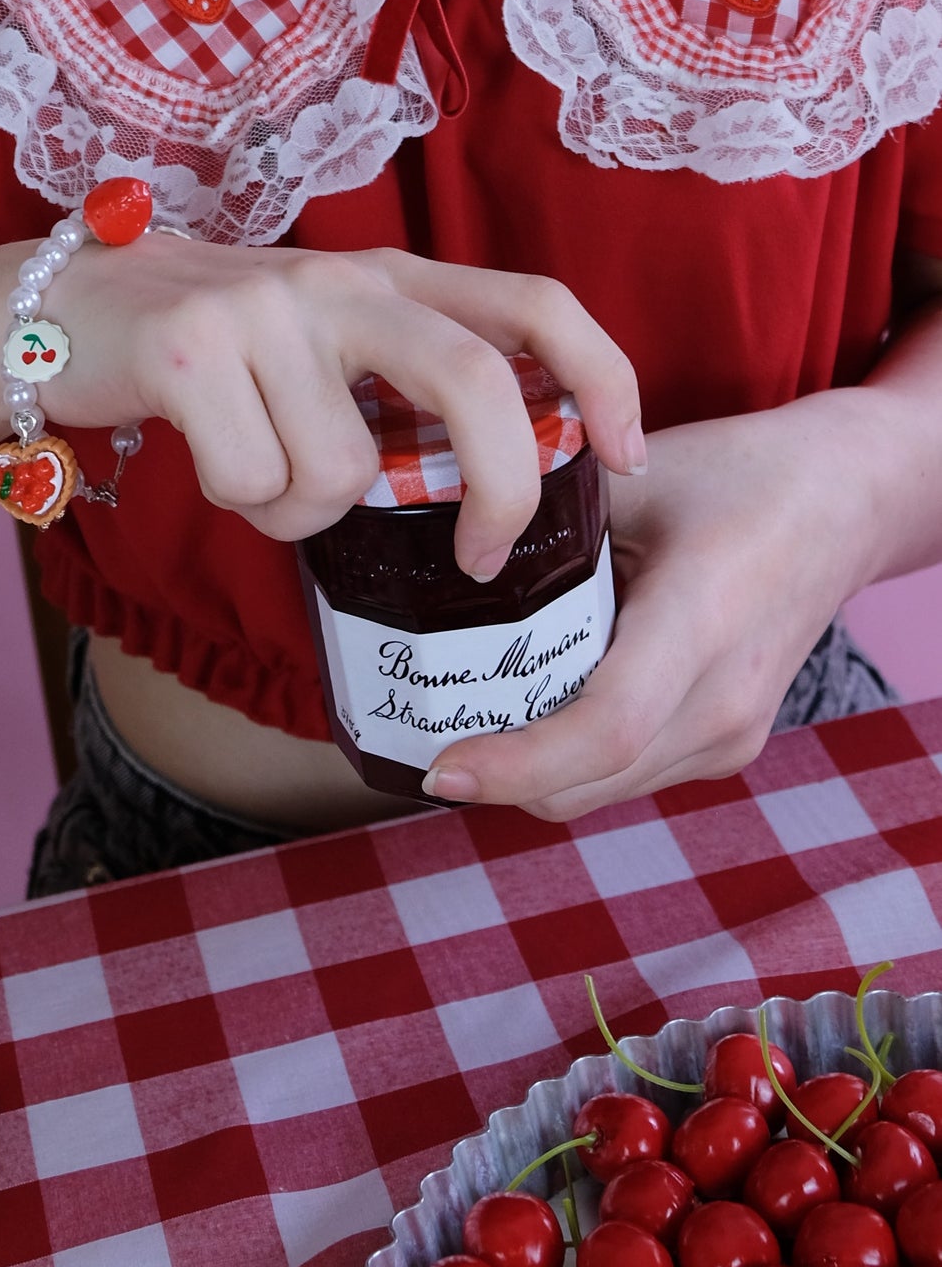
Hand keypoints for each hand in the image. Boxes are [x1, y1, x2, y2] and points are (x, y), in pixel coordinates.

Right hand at [40, 237, 645, 577]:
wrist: (56, 311)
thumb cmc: (208, 355)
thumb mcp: (319, 348)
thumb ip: (397, 391)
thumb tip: (486, 492)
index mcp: (390, 278)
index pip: (535, 303)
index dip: (603, 376)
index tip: (629, 456)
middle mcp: (341, 281)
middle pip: (476, 384)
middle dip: (500, 491)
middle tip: (478, 559)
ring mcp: (265, 310)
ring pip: (342, 474)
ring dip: (298, 511)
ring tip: (255, 468)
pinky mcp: (190, 349)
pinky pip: (256, 484)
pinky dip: (238, 504)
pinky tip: (209, 460)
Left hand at [421, 394, 880, 815]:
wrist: (848, 501)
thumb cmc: (738, 475)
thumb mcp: (632, 477)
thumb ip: (543, 521)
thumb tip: (438, 556)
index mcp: (703, 621)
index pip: (605, 728)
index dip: (516, 763)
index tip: (440, 766)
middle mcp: (726, 699)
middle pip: (589, 781)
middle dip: (498, 776)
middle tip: (419, 734)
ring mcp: (735, 733)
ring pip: (604, 791)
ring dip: (531, 774)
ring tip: (465, 719)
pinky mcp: (730, 744)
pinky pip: (630, 775)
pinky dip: (571, 759)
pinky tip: (533, 703)